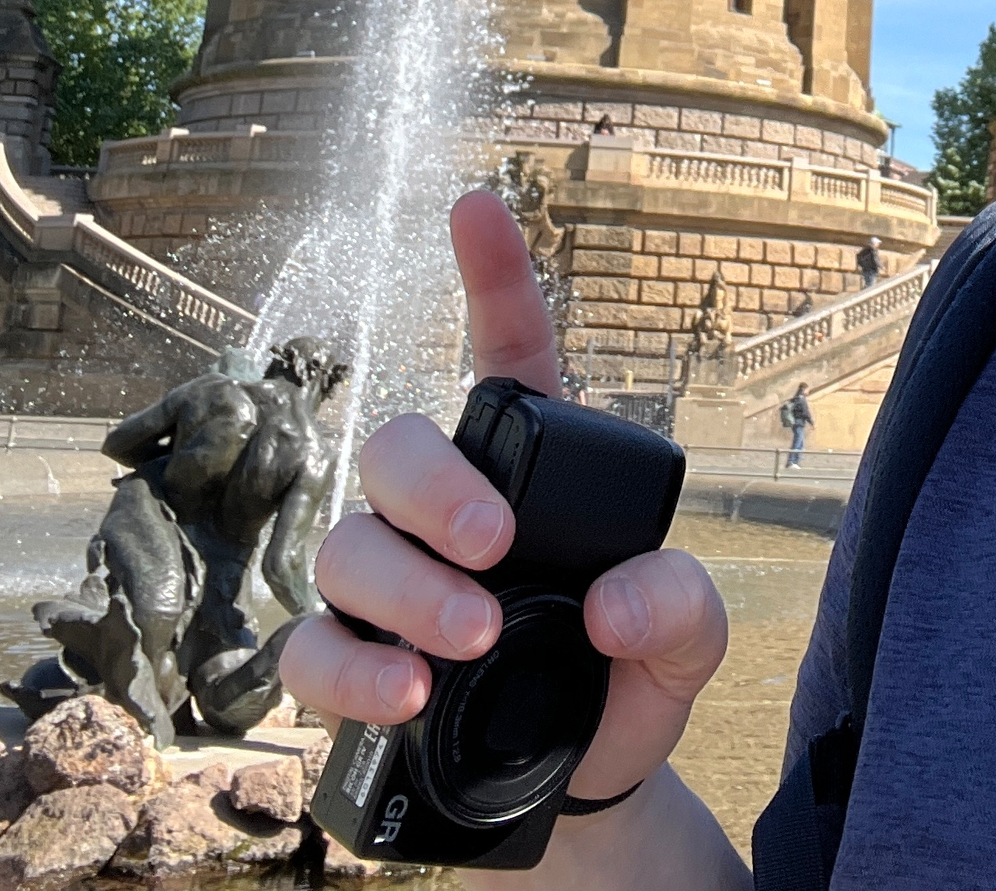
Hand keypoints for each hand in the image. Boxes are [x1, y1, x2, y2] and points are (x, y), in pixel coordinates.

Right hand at [280, 188, 729, 802]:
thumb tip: (613, 607)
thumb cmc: (628, 679)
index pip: (508, 351)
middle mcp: (446, 512)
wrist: (586, 792)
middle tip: (494, 550)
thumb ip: (680, 606)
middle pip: (398, 448)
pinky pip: (307, 648)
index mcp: (533, 468)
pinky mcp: (351, 664)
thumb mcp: (689, 640)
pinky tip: (405, 691)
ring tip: (468, 642)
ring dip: (406, 591)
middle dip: (435, 490)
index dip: (492, 272)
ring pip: (348, 544)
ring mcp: (389, 586)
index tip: (476, 203)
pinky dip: (350, 670)